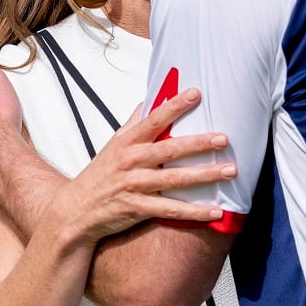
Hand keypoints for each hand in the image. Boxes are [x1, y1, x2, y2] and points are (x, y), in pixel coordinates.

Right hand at [54, 87, 234, 243]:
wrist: (76, 211)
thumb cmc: (100, 175)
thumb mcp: (113, 144)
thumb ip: (134, 121)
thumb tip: (150, 97)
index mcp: (128, 142)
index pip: (154, 119)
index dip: (175, 105)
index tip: (195, 93)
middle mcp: (132, 161)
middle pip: (170, 149)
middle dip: (199, 143)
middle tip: (224, 138)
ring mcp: (135, 185)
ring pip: (176, 179)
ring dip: (205, 175)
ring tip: (230, 170)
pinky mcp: (138, 208)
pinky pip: (172, 210)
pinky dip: (195, 212)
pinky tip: (216, 212)